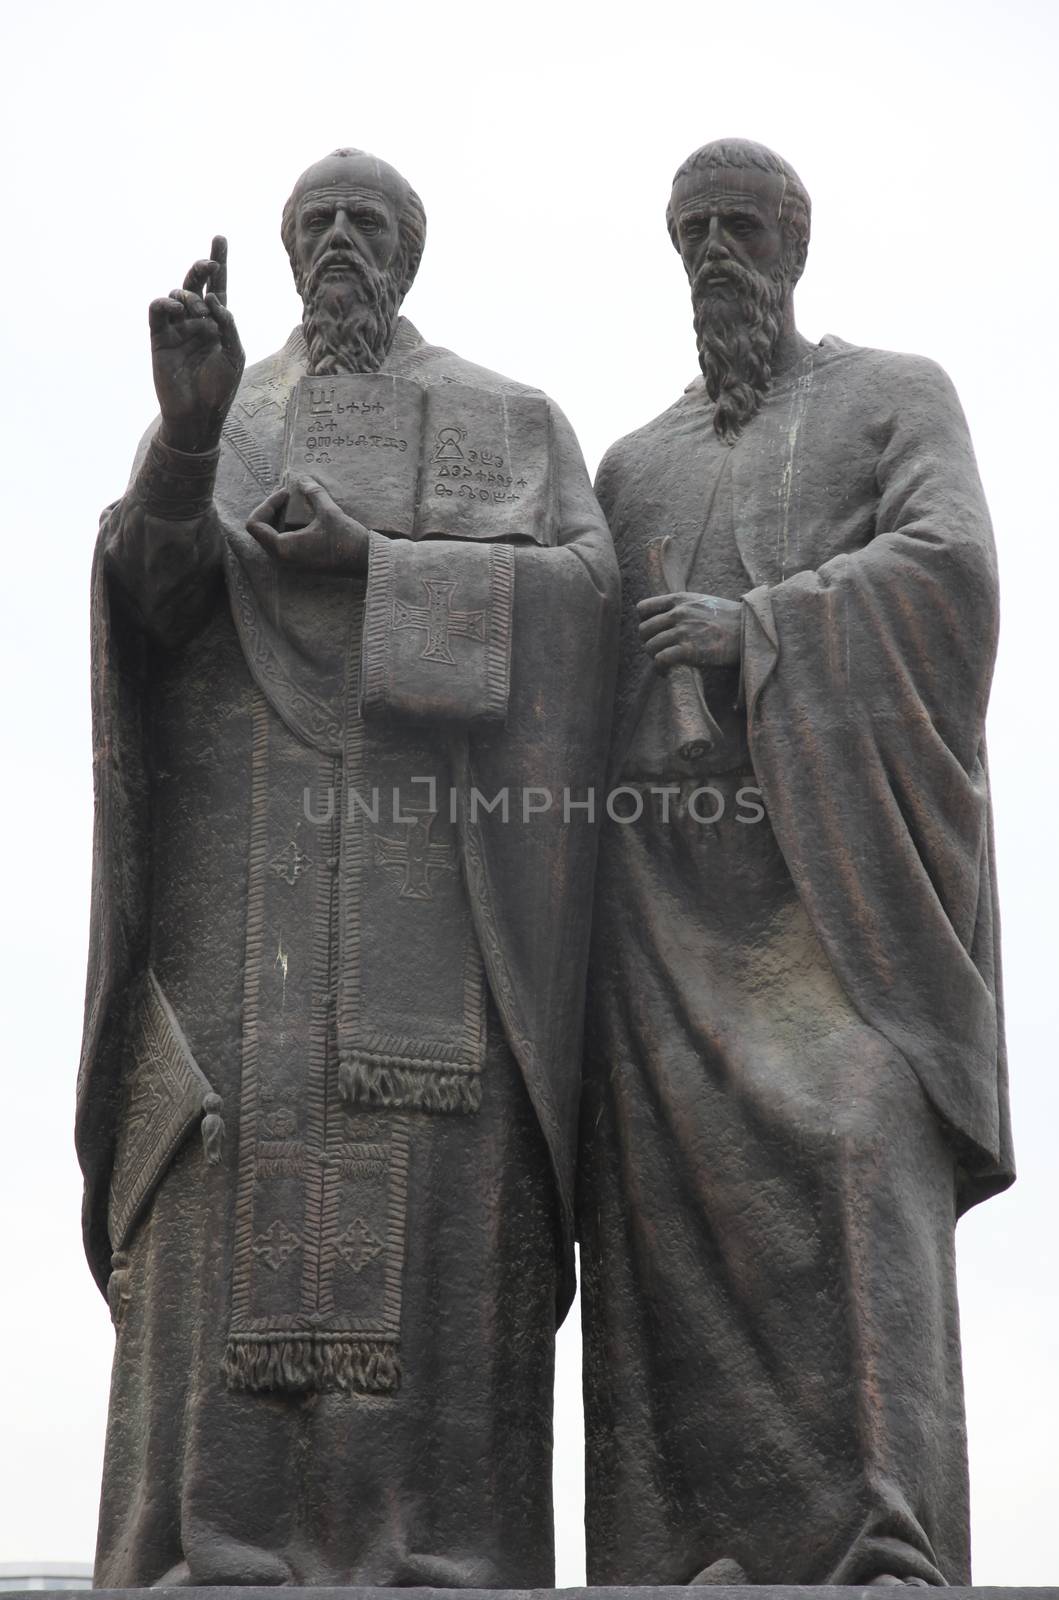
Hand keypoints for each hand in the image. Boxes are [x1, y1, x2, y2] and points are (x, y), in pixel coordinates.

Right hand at [150, 236, 243, 452]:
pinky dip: (164, 302)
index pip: (219, 287)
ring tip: (197, 313)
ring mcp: (178, 328)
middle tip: (209, 266)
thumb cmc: (221, 388)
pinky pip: (158, 310)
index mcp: (219, 324)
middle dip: (202, 269)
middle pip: (196, 285)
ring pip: (178, 295)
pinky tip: (174, 305)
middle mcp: (197, 321)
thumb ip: (228, 325)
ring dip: (189, 297)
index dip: (218, 263)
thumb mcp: (234, 355)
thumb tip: (216, 300)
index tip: (219, 238)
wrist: (198, 414)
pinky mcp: (160, 338)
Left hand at [246, 478, 370, 573]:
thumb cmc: (345, 539)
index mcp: (283, 548)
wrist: (366, 561)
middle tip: (287, 494)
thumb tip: (303, 479)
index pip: (255, 525)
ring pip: (271, 537)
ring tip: (294, 502)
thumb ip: (313, 493)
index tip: (285, 494)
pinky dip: (288, 527)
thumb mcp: (328, 511)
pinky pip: (283, 543)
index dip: (266, 504)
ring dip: (279, 517)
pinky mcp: (301, 562)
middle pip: (261, 530)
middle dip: (271, 509)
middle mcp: (283, 559)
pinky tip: (303, 515)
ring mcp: (291, 562)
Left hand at [637, 591, 741, 669]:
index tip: (655, 632)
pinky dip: (660, 669)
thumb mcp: (703, 602)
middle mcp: (678, 613)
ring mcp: (683, 631)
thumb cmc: (730, 619)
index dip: (645, 622)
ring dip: (654, 658)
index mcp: (679, 600)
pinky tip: (667, 673)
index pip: (643, 608)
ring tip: (664, 664)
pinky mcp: (689, 650)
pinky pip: (661, 660)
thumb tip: (667, 618)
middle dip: (649, 642)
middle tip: (660, 651)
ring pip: (650, 646)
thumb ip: (683, 606)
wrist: (750, 630)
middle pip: (644, 630)